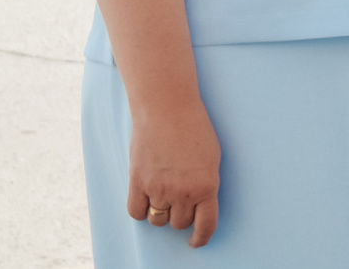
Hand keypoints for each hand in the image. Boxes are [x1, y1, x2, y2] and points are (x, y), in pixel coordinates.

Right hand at [126, 97, 219, 246]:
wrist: (167, 107)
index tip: (196, 241)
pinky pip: (136, 212)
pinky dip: (140, 209)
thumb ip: (206, 184)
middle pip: (179, 223)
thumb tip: (199, 208)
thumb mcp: (212, 157)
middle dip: (180, 216)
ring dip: (160, 212)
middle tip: (179, 199)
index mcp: (207, 185)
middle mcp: (183, 191)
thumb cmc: (194, 129)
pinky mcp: (137, 182)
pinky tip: (146, 196)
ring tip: (163, 192)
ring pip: (157, 219)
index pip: (206, 225)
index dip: (200, 238)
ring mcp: (159, 188)